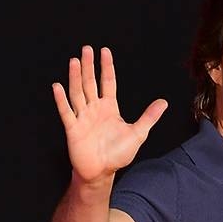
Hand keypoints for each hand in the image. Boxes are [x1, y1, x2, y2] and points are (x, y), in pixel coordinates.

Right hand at [52, 45, 167, 182]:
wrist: (102, 172)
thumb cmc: (118, 154)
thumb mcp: (138, 134)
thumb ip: (149, 117)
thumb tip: (164, 102)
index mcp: (109, 108)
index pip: (108, 82)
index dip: (106, 67)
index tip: (104, 51)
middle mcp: (95, 109)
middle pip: (91, 83)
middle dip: (88, 66)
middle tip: (86, 49)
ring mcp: (83, 117)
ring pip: (78, 93)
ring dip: (75, 77)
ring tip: (74, 61)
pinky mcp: (73, 129)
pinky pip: (67, 112)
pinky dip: (61, 100)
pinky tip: (58, 86)